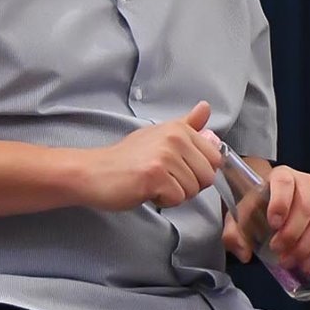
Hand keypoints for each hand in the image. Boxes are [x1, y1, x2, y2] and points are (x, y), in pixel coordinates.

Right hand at [84, 102, 222, 209]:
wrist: (93, 172)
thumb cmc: (126, 158)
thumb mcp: (159, 135)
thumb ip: (187, 125)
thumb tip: (206, 108)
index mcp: (179, 128)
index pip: (215, 158)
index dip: (199, 171)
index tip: (178, 169)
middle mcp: (175, 139)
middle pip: (207, 176)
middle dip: (189, 185)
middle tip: (164, 179)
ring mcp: (164, 157)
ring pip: (193, 190)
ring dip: (174, 194)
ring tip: (153, 183)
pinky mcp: (154, 176)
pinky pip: (177, 199)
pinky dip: (164, 201)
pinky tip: (147, 190)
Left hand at [216, 148, 309, 272]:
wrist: (270, 201)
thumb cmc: (256, 205)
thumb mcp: (237, 217)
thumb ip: (233, 234)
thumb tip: (244, 253)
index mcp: (281, 176)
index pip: (284, 183)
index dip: (280, 203)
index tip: (272, 224)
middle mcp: (305, 183)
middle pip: (306, 206)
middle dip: (292, 233)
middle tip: (277, 250)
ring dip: (305, 247)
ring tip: (288, 261)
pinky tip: (306, 263)